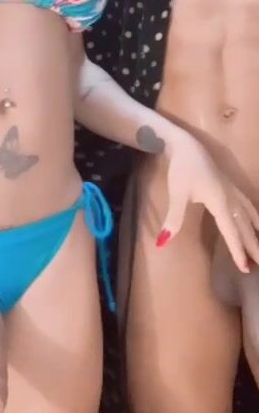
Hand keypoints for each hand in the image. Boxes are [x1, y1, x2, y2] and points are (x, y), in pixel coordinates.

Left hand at [157, 133, 258, 272]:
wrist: (185, 144)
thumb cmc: (181, 169)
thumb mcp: (177, 194)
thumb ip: (173, 219)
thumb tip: (163, 242)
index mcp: (220, 202)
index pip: (231, 231)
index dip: (237, 250)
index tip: (245, 268)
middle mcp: (231, 198)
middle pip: (245, 226)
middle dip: (253, 245)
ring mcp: (232, 191)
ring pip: (249, 215)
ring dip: (256, 232)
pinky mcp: (230, 186)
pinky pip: (248, 205)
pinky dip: (255, 217)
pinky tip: (257, 221)